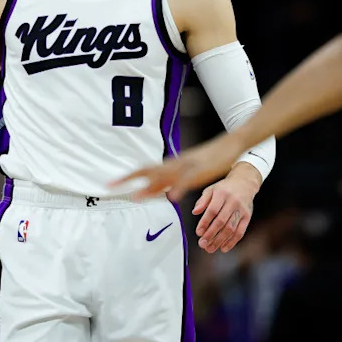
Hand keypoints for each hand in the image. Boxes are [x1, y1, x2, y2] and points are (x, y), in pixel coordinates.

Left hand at [110, 132, 246, 201]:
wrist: (230, 144)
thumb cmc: (210, 158)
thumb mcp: (188, 170)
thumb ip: (174, 179)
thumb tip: (159, 191)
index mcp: (171, 164)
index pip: (145, 169)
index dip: (128, 176)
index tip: (111, 183)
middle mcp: (175, 164)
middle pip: (148, 171)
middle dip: (129, 179)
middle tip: (110, 186)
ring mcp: (187, 167)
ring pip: (164, 176)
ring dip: (150, 187)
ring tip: (136, 197)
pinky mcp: (200, 171)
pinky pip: (187, 180)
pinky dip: (178, 188)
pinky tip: (172, 197)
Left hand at [193, 163, 259, 252]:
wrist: (244, 183)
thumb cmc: (224, 188)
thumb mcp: (211, 189)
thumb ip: (202, 201)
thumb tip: (195, 212)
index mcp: (222, 194)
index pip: (212, 211)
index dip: (205, 223)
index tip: (198, 233)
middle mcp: (233, 201)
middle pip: (221, 221)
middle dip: (211, 235)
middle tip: (202, 244)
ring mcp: (241, 210)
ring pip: (230, 228)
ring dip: (220, 240)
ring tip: (210, 248)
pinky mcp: (247, 217)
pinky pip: (240, 232)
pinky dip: (232, 242)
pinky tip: (223, 248)